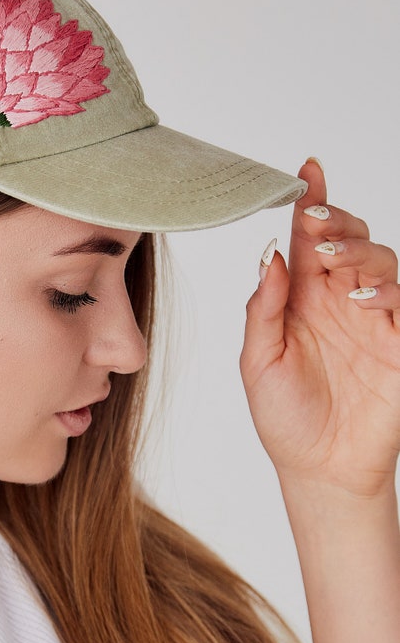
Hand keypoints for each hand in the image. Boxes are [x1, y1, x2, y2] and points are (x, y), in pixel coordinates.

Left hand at [240, 158, 399, 496]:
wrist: (319, 470)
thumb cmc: (285, 418)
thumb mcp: (258, 363)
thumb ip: (263, 309)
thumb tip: (271, 256)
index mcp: (300, 299)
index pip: (306, 241)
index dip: (310, 205)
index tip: (307, 172)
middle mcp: (337, 301)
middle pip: (346, 240)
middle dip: (334, 221)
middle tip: (314, 221)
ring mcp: (372, 319)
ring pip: (379, 261)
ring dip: (358, 251)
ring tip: (332, 260)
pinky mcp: (399, 343)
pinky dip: (387, 291)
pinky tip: (362, 297)